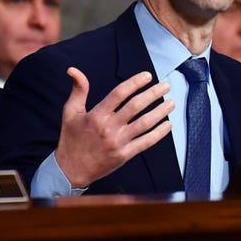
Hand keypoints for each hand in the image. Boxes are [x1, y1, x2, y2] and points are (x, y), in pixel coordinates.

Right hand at [55, 68, 174, 187]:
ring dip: (160, 112)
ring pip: (144, 123)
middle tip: (165, 86)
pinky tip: (168, 124)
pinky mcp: (124, 155)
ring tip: (171, 102)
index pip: (119, 94)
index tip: (147, 76)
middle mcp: (109, 128)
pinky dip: (159, 133)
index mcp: (96, 115)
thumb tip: (74, 70)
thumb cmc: (71, 139)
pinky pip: (146, 142)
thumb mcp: (70, 112)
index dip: (135, 83)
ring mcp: (118, 142)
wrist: (70, 170)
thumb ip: (78, 90)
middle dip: (153, 94)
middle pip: (136, 106)